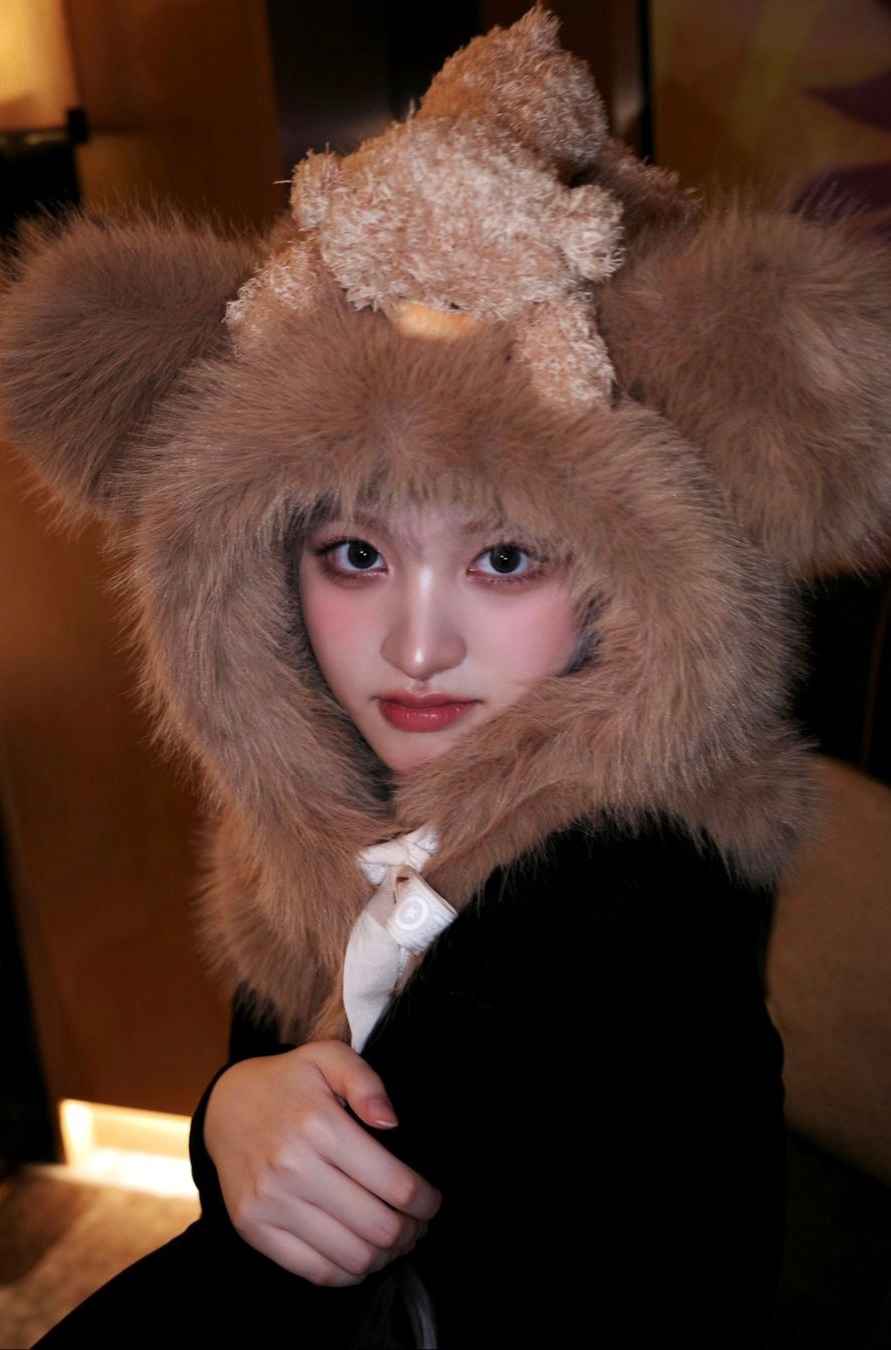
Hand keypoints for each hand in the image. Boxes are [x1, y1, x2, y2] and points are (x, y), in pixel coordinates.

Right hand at [203, 1041, 440, 1285]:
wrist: (226, 1106)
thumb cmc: (289, 1082)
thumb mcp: (328, 1058)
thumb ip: (366, 1082)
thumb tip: (391, 1122)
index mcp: (320, 1126)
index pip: (395, 1185)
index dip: (425, 1202)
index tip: (432, 1201)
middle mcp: (292, 1167)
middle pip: (379, 1227)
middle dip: (411, 1231)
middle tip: (417, 1224)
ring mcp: (269, 1202)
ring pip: (352, 1257)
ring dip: (385, 1255)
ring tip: (394, 1239)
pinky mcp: (253, 1227)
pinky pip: (315, 1271)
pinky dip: (349, 1272)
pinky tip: (360, 1251)